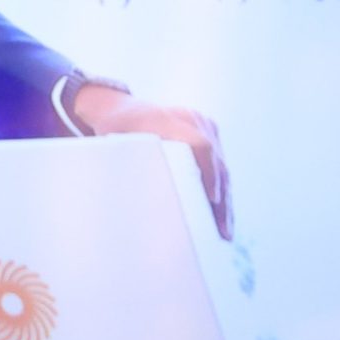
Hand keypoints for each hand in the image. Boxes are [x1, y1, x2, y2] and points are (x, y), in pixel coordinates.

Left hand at [73, 85, 232, 239]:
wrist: (121, 108)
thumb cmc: (114, 130)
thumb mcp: (115, 143)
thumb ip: (124, 163)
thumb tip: (128, 206)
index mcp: (166, 118)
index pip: (199, 145)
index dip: (209, 172)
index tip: (212, 198)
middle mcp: (191, 119)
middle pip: (215, 161)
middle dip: (221, 199)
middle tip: (222, 232)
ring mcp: (203, 124)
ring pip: (221, 166)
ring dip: (224, 200)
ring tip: (224, 232)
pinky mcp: (209, 133)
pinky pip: (219, 163)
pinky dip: (220, 189)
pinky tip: (222, 215)